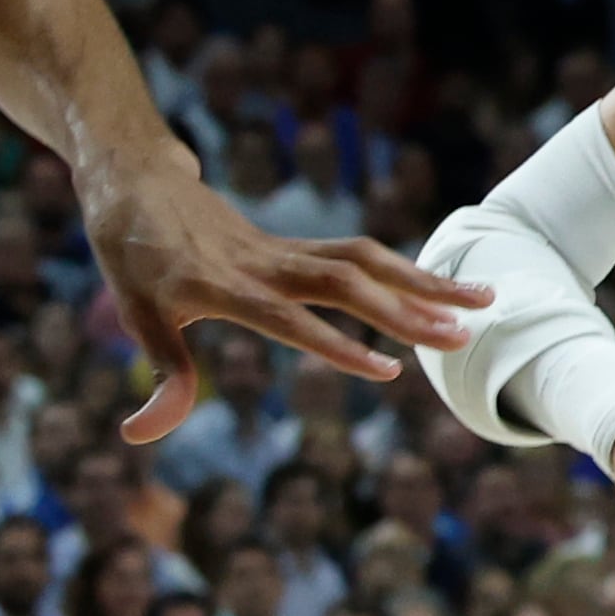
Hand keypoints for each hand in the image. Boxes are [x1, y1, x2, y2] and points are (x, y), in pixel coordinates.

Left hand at [83, 149, 489, 439]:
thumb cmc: (131, 256)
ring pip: (361, 260)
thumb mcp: (136, 316)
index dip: (333, 345)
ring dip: (422, 281)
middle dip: (403, 309)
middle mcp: (261, 264)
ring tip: (484, 302)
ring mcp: (282, 251)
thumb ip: (158, 378)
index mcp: (219, 285)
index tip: (387, 371)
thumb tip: (135, 435)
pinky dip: (401, 271)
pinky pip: (355, 255)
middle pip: (341, 282)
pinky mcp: (294, 246)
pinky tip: (446, 292)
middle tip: (462, 337)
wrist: (135, 180)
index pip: (285, 318)